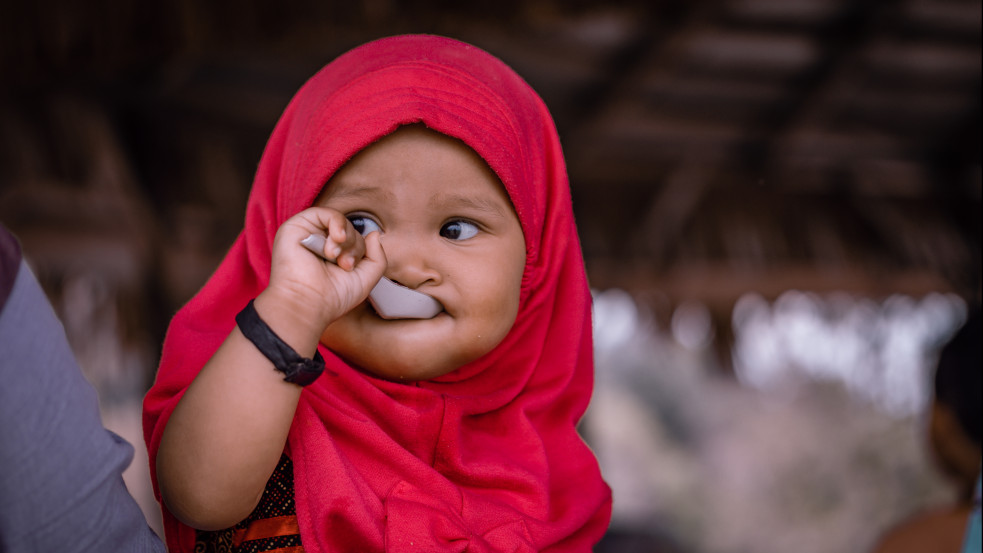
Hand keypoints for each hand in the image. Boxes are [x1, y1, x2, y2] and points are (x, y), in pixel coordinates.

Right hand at [262, 207, 385, 331]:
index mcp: (333, 256)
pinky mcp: (296, 227)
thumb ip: (377, 257)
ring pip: (340, 222)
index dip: (360, 251)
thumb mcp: (365, 278)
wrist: (306, 304)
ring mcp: (307, 234)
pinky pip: (326, 213)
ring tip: (334, 257)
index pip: (356, 241)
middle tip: (344, 265)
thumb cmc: (332, 298)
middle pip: (350, 230)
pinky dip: (337, 224)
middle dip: (354, 246)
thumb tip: (374, 233)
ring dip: (346, 239)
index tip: (350, 268)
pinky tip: (336, 240)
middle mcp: (319, 244)